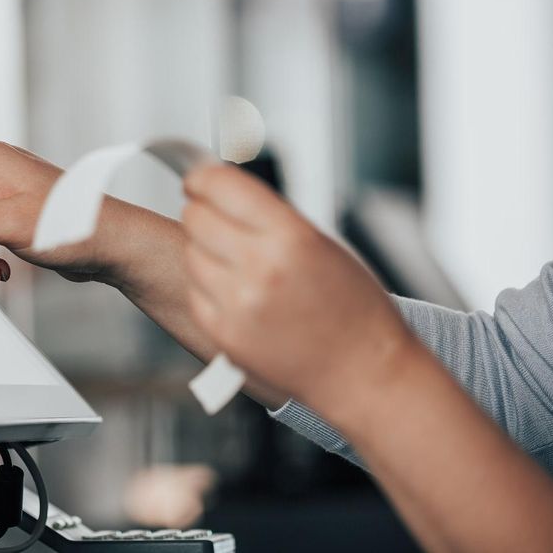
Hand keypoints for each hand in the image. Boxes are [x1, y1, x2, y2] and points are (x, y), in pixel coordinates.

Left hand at [178, 165, 419, 409]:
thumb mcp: (322, 245)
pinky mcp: (223, 333)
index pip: (221, 185)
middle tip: (215, 218)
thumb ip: (271, 218)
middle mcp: (260, 268)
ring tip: (236, 262)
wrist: (362, 374)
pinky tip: (235, 291)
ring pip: (190, 253)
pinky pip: (195, 291)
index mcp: (291, 237)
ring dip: (204, 250)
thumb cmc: (354, 311)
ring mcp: (237, 303)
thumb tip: (224, 192)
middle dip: (202, 212)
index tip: (198, 180)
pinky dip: (207, 286)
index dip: (202, 178)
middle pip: (196, 217)